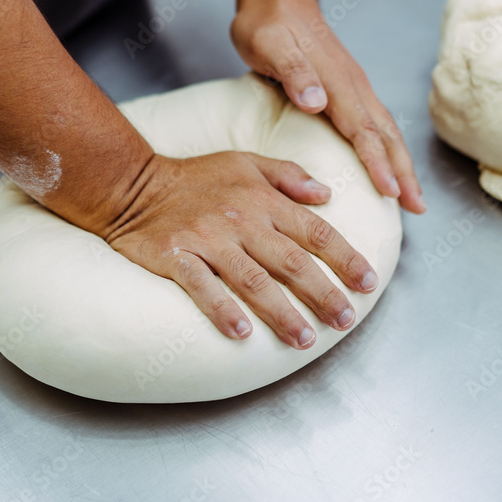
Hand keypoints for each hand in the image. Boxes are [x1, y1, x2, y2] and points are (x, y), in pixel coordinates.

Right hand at [103, 152, 379, 348]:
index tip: (368, 283)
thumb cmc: (194, 176)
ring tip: (305, 338)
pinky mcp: (176, 256)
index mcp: (263, 199)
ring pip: (253, 280)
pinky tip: (241, 333)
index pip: (315, 230)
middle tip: (346, 320)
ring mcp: (208, 239)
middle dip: (323, 293)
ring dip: (282, 312)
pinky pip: (202, 287)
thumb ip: (289, 175)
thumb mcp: (246, 162)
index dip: (345, 258)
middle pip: (291, 262)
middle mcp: (241, 220)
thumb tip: (327, 193)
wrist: (133, 183)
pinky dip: (222, 310)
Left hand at [230, 0, 425, 213]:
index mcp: (337, 82)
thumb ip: (293, 72)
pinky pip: (374, 125)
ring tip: (411, 196)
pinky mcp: (347, 89)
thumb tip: (317, 103)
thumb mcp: (269, 44)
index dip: (378, 164)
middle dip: (404, 172)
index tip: (392, 192)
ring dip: (401, 164)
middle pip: (386, 135)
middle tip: (417, 208)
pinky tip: (387, 166)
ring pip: (386, 130)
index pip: (364, 131)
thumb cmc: (268, 24)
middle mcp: (353, 86)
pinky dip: (387, 149)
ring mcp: (353, 87)